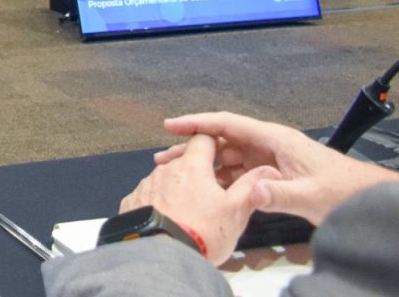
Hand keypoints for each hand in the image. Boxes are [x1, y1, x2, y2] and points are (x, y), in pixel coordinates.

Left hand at [120, 133, 276, 263]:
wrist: (162, 258)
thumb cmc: (203, 233)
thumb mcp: (235, 211)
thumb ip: (250, 187)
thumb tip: (268, 170)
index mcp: (192, 166)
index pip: (203, 139)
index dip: (215, 144)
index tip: (224, 156)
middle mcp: (164, 170)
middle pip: (184, 162)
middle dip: (198, 173)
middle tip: (211, 195)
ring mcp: (145, 185)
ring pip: (166, 179)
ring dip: (178, 189)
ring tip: (189, 212)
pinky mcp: (131, 202)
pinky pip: (149, 196)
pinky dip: (159, 202)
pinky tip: (168, 219)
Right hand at [153, 112, 398, 225]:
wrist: (363, 198)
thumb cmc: (343, 190)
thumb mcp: (309, 195)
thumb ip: (277, 194)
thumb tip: (249, 193)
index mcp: (275, 139)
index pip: (228, 124)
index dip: (197, 123)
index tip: (171, 125)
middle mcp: (268, 144)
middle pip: (222, 141)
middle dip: (192, 148)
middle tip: (165, 157)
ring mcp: (269, 159)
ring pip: (228, 157)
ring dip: (204, 165)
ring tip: (177, 173)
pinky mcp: (272, 173)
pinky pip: (239, 172)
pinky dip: (221, 178)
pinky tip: (206, 188)